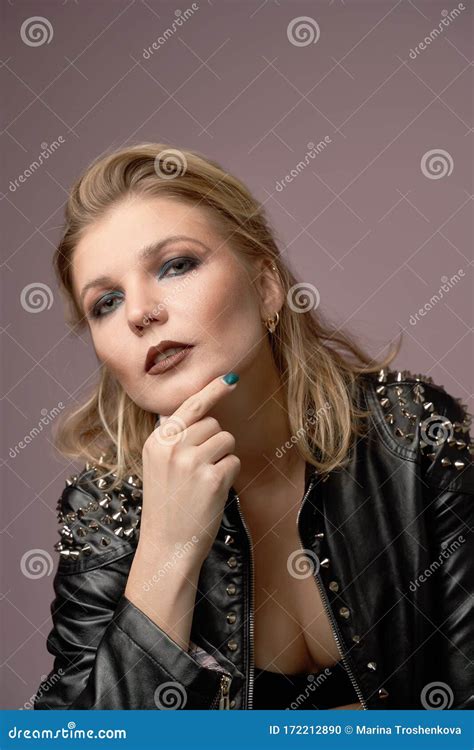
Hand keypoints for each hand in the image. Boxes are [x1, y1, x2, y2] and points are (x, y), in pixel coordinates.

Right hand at [139, 372, 240, 570]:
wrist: (166, 546)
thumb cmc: (167, 506)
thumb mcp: (158, 466)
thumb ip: (175, 439)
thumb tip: (204, 411)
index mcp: (157, 441)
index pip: (189, 406)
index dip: (212, 390)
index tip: (230, 378)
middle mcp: (172, 447)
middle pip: (212, 424)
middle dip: (214, 442)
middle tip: (199, 470)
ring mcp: (192, 462)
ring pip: (226, 440)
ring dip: (223, 458)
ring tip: (204, 481)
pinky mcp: (212, 479)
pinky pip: (233, 461)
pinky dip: (229, 475)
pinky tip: (212, 493)